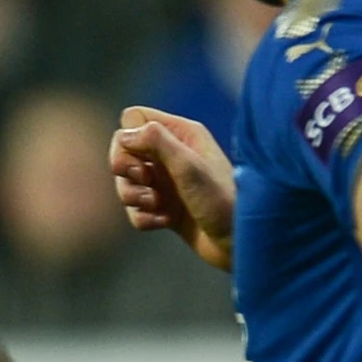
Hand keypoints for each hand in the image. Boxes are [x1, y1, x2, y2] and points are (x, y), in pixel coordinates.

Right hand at [112, 108, 235, 269]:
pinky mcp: (164, 210)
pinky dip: (144, 218)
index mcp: (181, 134)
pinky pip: (135, 210)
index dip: (127, 138)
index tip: (140, 158)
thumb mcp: (188, 165)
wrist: (239, 242)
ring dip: (134, 197)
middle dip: (126, 170)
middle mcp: (171, 155)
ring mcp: (166, 183)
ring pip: (126, 183)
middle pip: (122, 152)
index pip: (133, 119)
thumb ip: (156, 141)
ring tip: (157, 206)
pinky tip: (165, 222)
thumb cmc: (221, 200)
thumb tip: (124, 135)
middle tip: (146, 181)